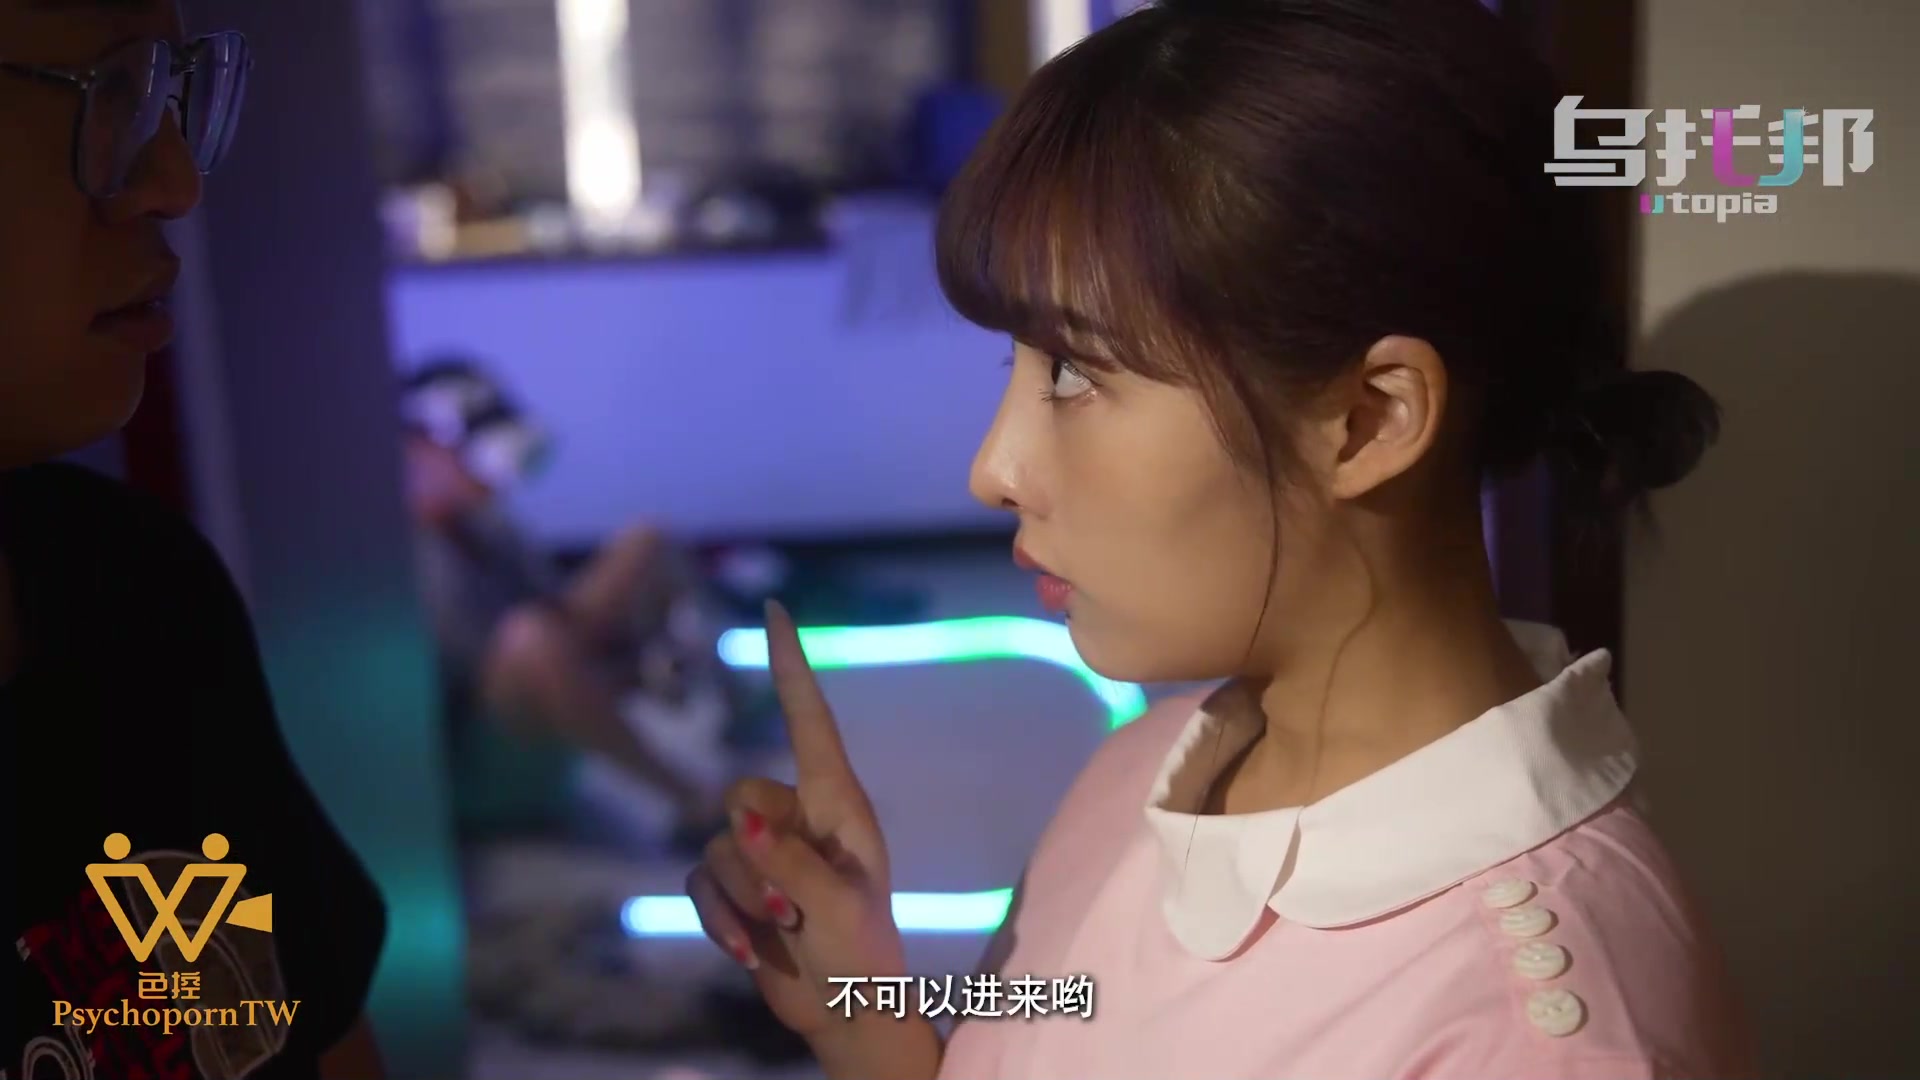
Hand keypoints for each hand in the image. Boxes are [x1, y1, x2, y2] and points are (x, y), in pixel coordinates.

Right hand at [687, 601, 905, 1041]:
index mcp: (838, 802)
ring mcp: (763, 852)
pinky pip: (700, 884)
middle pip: (739, 796)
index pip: (809, 720)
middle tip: (792, 907)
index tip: (776, 609)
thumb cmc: (862, 952)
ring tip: (785, 932)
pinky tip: (751, 952)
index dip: (790, 665)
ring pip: (717, 848)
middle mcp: (798, 816)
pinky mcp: (736, 888)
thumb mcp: (838, 905)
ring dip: (743, 899)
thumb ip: (789, 860)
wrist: (847, 1010)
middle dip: (754, 856)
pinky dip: (721, 921)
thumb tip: (739, 822)